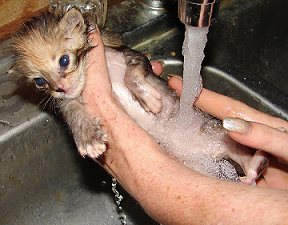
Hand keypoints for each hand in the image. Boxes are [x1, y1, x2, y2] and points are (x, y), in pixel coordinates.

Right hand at [151, 62, 287, 188]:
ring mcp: (238, 159)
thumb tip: (233, 125)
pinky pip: (213, 170)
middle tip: (165, 107)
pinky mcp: (235, 178)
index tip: (178, 83)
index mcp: (259, 126)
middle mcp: (244, 141)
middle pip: (211, 125)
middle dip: (188, 114)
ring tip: (170, 134)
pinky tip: (188, 165)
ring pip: (209, 148)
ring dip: (191, 142)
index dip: (201, 95)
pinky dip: (200, 167)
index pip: (225, 106)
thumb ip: (265, 135)